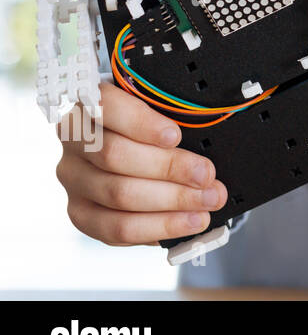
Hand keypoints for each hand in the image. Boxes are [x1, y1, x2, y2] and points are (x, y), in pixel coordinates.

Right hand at [55, 82, 226, 245]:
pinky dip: (159, 226)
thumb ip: (176, 122)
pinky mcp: (81, 213)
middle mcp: (75, 142)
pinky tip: (188, 221)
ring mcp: (74, 180)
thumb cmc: (151, 129)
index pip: (106, 108)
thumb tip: (204, 154)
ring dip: (172, 201)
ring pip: (118, 194)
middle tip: (205, 175)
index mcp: (90, 105)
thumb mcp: (161, 113)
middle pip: (115, 156)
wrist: (134, 152)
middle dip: (169, 168)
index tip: (175, 136)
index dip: (141, 123)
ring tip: (206, 201)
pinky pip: (117, 228)